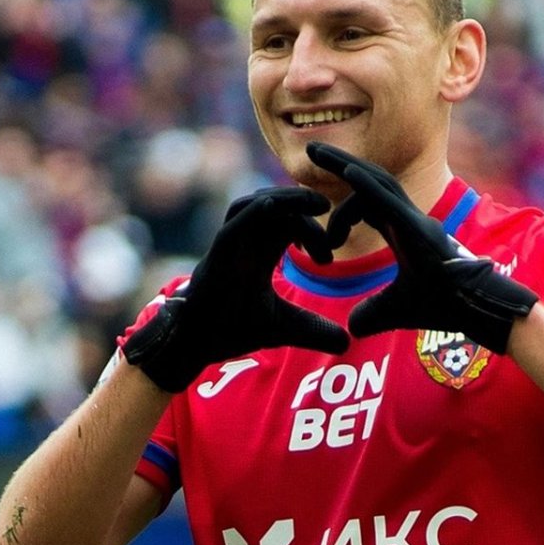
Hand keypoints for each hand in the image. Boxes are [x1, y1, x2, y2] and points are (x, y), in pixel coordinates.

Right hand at [123, 187, 349, 392]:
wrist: (196, 344)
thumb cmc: (233, 328)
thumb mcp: (284, 327)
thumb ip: (314, 330)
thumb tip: (347, 342)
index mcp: (261, 253)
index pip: (289, 226)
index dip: (312, 230)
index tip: (331, 252)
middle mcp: (245, 243)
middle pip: (274, 208)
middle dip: (301, 204)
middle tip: (328, 208)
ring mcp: (229, 246)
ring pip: (253, 205)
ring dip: (282, 200)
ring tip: (312, 203)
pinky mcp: (215, 256)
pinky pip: (231, 226)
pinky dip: (250, 214)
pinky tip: (270, 205)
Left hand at [307, 142, 536, 352]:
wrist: (476, 310)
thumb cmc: (444, 306)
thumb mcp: (396, 311)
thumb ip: (372, 314)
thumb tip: (350, 329)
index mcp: (403, 232)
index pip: (368, 203)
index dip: (344, 204)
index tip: (319, 212)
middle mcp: (409, 219)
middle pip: (371, 181)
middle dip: (341, 163)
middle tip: (311, 149)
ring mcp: (415, 220)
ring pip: (378, 182)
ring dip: (347, 164)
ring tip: (315, 152)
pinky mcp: (419, 229)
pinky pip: (390, 201)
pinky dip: (368, 186)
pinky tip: (347, 172)